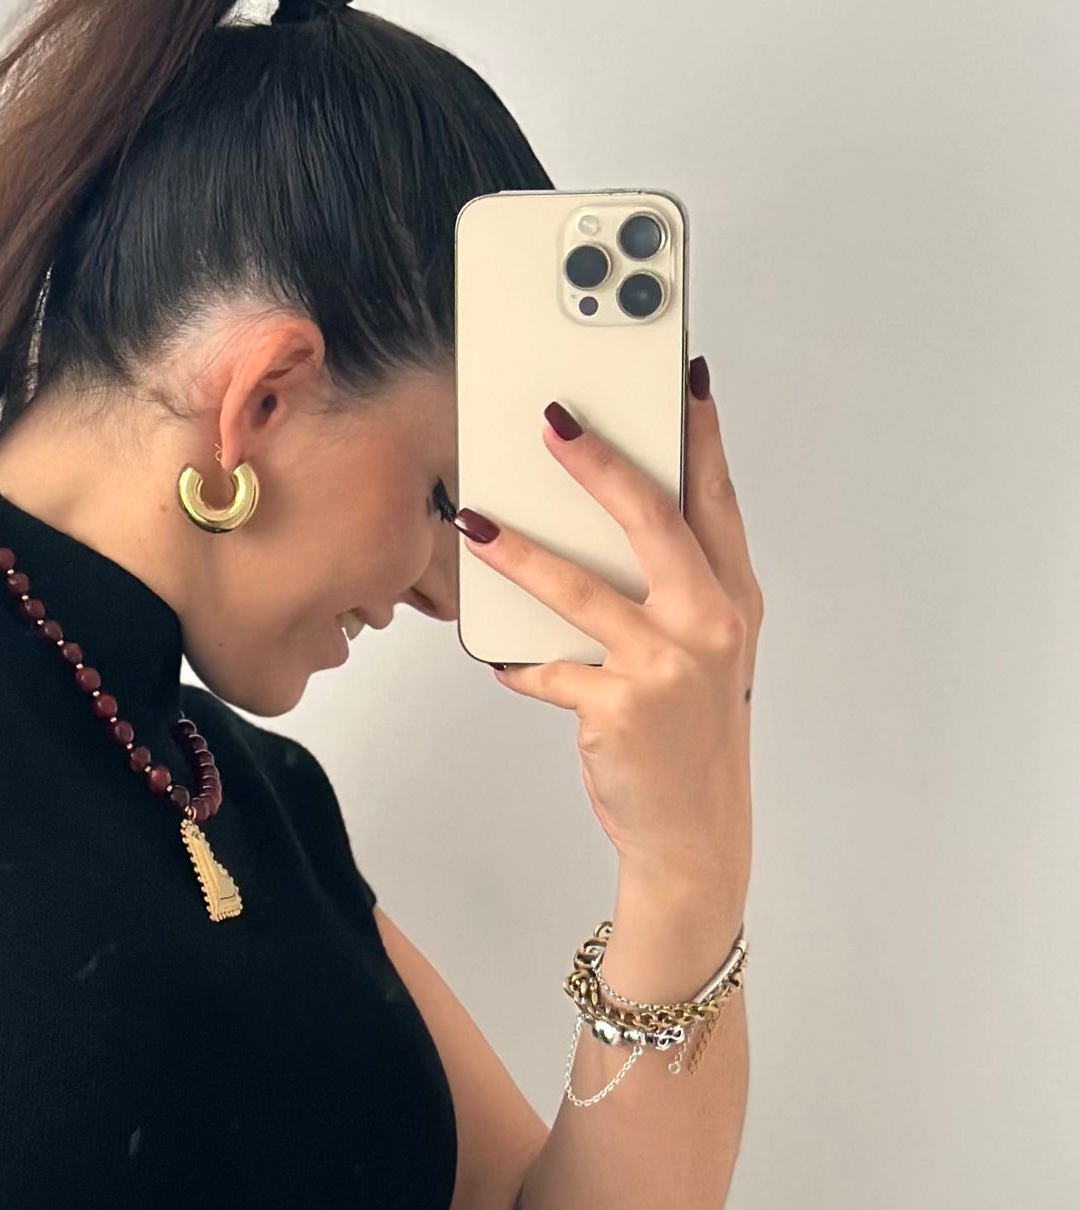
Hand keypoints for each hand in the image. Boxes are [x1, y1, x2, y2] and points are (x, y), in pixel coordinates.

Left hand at [456, 363, 759, 884]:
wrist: (694, 831)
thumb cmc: (690, 735)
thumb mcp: (703, 654)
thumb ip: (671, 592)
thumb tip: (600, 531)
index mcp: (733, 600)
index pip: (715, 500)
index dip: (699, 436)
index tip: (683, 379)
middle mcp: (709, 624)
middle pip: (653, 522)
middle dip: (601, 463)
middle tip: (554, 422)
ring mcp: (665, 667)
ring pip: (580, 590)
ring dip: (521, 552)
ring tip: (475, 522)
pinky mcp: (618, 708)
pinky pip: (548, 670)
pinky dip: (518, 663)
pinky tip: (495, 655)